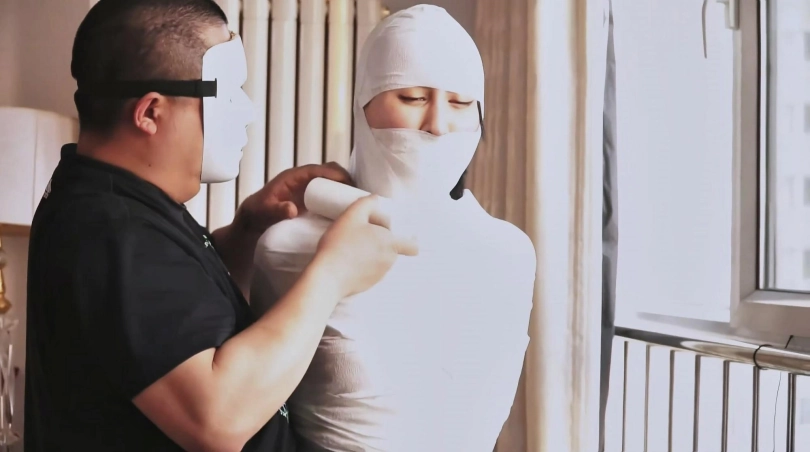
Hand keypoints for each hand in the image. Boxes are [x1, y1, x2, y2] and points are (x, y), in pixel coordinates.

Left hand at [238, 162, 352, 232]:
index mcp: (293, 177)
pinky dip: (340, 194)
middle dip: (345, 179)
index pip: (317, 169)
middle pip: (329, 171)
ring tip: (358, 200)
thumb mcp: (265, 213)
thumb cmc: (257, 214)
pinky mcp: (311, 196)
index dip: (334, 173)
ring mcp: (308, 187)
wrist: (253, 220)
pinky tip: (350, 206)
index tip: (348, 182)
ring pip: (331, 180)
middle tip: (358, 194)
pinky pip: (329, 190)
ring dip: (345, 186)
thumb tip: (293, 209)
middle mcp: (303, 179)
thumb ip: (276, 211)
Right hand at [313, 195, 418, 297]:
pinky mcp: (368, 285)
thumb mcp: (351, 216)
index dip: (410, 240)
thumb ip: (366, 203)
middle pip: (394, 250)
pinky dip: (363, 266)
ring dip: (373, 254)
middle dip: (383, 242)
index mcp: (391, 244)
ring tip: (354, 246)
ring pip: (382, 261)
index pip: (413, 247)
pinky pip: (370, 272)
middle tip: (366, 234)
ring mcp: (379, 275)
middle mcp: (389, 261)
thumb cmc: (340, 245)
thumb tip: (375, 199)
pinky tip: (349, 260)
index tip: (400, 234)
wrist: (327, 276)